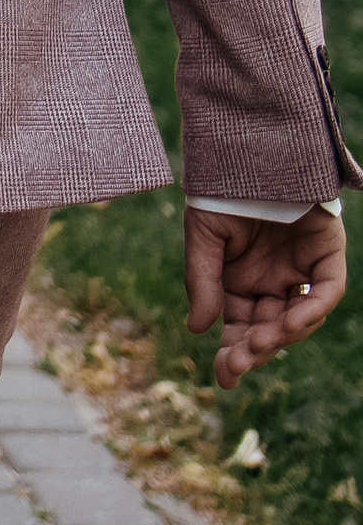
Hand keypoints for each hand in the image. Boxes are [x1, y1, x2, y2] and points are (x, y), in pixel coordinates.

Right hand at [185, 202, 346, 389]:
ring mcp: (302, 270)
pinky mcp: (327, 253)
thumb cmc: (221, 190)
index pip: (240, 327)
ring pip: (299, 317)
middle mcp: (273, 282)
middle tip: (238, 365)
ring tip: (261, 342)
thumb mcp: (202, 237)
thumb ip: (203, 281)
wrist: (248, 148)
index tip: (225, 376)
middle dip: (254, 350)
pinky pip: (327, 289)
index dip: (234, 352)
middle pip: (269, 329)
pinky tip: (292, 321)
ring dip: (281, 335)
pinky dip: (313, 309)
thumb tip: (198, 329)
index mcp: (240, 282)